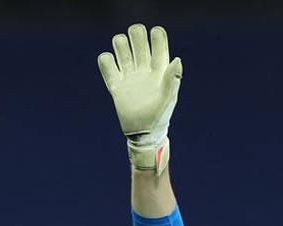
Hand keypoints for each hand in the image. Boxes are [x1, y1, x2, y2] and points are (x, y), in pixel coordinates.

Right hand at [98, 23, 182, 170]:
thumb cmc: (160, 117)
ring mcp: (129, 74)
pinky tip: (111, 69)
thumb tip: (177, 59)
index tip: (154, 39)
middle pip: (137, 36)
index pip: (157, 39)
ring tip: (124, 59)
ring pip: (121, 45)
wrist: (144, 135)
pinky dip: (105, 60)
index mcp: (159, 67)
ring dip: (120, 44)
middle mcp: (143, 67)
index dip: (156, 34)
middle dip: (136, 34)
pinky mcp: (116, 84)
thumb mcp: (168, 98)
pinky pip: (106, 63)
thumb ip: (172, 78)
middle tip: (137, 50)